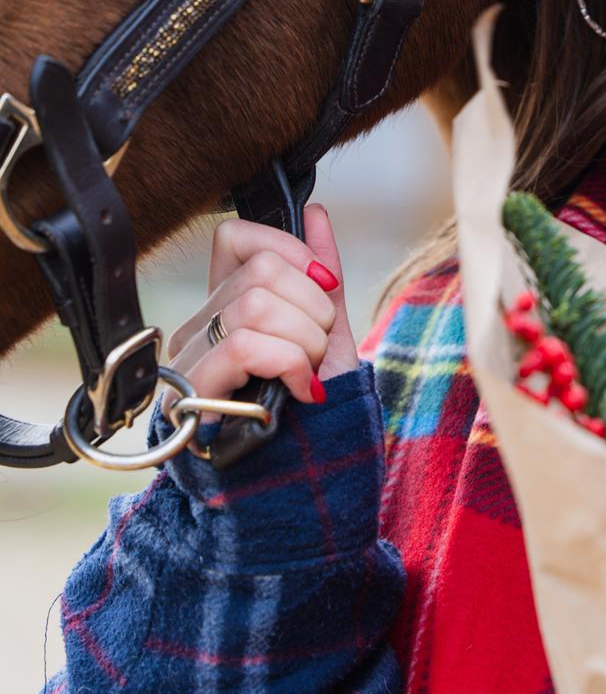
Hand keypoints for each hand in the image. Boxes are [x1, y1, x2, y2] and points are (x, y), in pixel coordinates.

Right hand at [162, 203, 359, 413]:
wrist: (304, 480)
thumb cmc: (309, 412)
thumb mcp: (325, 336)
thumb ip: (319, 278)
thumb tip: (316, 214)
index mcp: (226, 305)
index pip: (237, 237)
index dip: (291, 250)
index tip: (325, 288)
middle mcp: (198, 326)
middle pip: (260, 271)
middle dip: (314, 309)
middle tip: (320, 351)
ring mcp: (191, 359)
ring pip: (253, 306)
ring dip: (306, 341)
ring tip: (310, 374)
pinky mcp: (194, 394)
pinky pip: (242, 345)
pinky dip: (289, 363)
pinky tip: (302, 390)